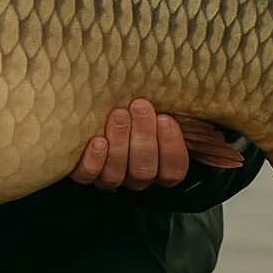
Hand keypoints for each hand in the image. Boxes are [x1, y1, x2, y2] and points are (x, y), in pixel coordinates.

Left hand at [69, 99, 188, 190]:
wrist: (99, 110)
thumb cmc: (134, 109)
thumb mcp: (160, 109)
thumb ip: (174, 110)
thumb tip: (189, 95)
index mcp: (160, 166)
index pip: (173, 170)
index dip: (171, 148)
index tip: (165, 118)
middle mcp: (135, 176)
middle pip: (144, 171)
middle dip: (143, 138)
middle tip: (139, 107)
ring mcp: (110, 177)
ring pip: (117, 174)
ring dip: (119, 143)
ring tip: (119, 115)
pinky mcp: (84, 173)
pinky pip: (88, 176)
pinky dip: (93, 161)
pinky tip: (96, 141)